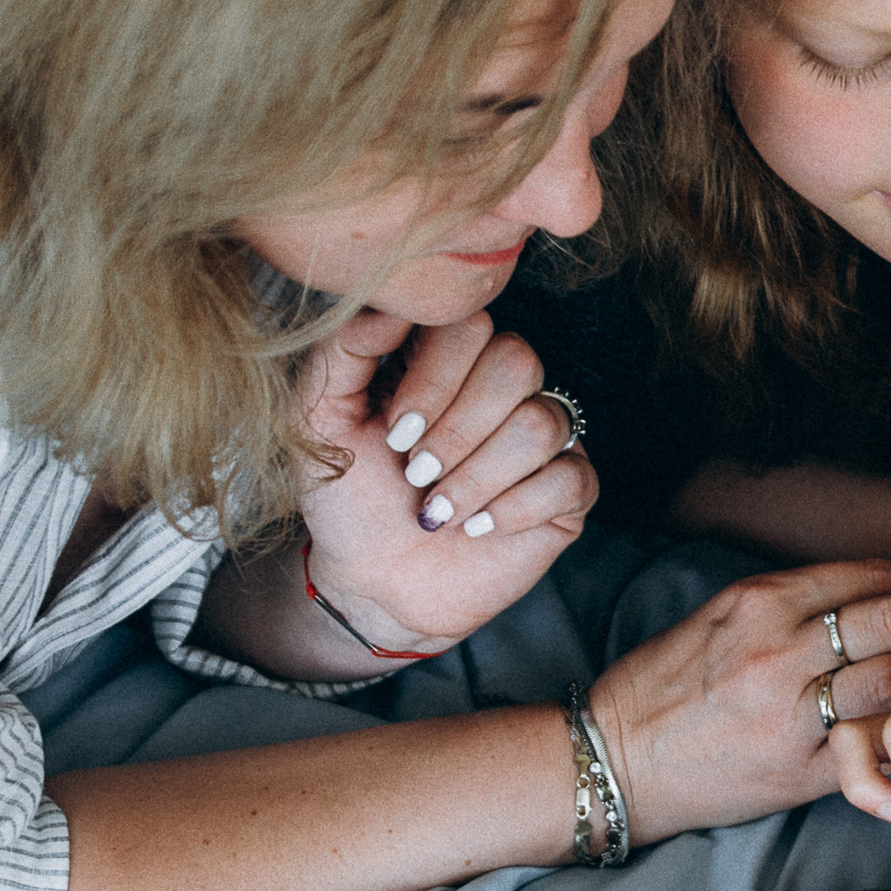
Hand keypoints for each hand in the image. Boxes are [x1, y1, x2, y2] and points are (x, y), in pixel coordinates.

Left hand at [294, 310, 594, 651]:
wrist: (374, 583)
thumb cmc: (348, 500)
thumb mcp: (319, 420)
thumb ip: (343, 352)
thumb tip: (390, 308)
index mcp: (449, 361)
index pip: (472, 325)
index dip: (435, 378)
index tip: (395, 433)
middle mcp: (503, 391)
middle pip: (517, 363)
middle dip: (458, 430)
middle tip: (417, 473)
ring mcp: (544, 441)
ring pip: (542, 425)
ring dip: (477, 478)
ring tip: (439, 511)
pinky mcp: (569, 493)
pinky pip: (570, 479)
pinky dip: (515, 509)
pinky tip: (479, 528)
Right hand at [584, 560, 890, 842]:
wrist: (613, 760)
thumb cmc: (664, 685)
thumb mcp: (718, 616)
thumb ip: (790, 600)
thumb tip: (871, 590)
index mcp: (758, 603)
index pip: (866, 578)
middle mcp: (777, 652)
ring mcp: (790, 714)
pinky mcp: (798, 771)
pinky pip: (875, 747)